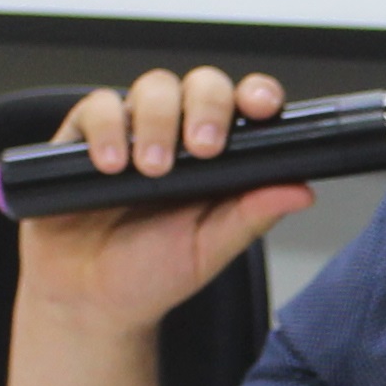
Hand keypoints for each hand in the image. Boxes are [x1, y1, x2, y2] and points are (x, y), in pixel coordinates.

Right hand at [9, 68, 309, 336]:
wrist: (88, 301)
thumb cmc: (150, 274)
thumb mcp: (209, 250)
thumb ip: (251, 217)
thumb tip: (301, 191)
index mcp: (217, 156)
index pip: (243, 106)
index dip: (256, 95)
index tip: (261, 108)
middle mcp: (177, 134)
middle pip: (201, 84)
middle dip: (207, 106)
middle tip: (203, 148)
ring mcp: (132, 131)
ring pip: (153, 87)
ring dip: (157, 121)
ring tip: (151, 169)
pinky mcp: (84, 137)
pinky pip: (96, 108)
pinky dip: (106, 128)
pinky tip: (110, 164)